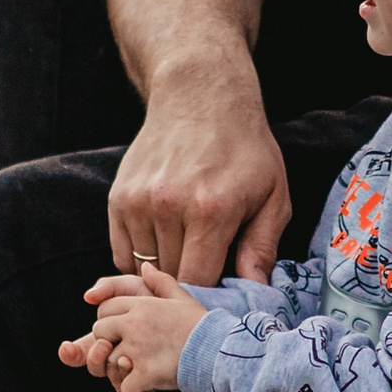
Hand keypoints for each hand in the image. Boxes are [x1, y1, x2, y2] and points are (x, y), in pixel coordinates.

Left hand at [58, 261, 210, 391]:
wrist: (220, 351)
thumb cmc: (202, 326)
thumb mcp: (182, 298)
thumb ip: (161, 282)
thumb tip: (145, 268)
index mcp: (142, 306)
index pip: (105, 308)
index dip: (110, 320)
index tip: (123, 332)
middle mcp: (135, 325)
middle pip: (99, 332)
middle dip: (107, 343)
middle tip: (126, 352)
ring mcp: (138, 350)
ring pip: (108, 363)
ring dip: (120, 371)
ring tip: (139, 371)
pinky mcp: (145, 374)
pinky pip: (126, 388)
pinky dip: (136, 391)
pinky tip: (150, 386)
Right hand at [110, 70, 291, 286]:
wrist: (201, 98)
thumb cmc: (244, 149)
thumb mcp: (273, 194)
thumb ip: (262, 247)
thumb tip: (254, 290)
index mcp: (211, 210)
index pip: (198, 281)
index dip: (211, 293)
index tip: (223, 290)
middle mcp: (168, 207)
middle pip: (171, 277)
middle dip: (190, 282)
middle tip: (209, 268)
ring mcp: (138, 202)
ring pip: (144, 268)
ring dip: (165, 268)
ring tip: (188, 250)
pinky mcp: (118, 198)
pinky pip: (122, 253)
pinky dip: (141, 257)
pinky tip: (165, 242)